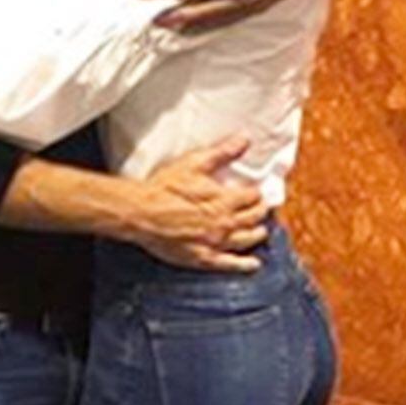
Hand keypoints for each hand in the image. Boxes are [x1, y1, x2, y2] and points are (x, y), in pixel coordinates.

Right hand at [123, 136, 269, 272]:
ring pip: (245, 240)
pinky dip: (244, 264)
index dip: (256, 193)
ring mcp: (214, 242)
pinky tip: (253, 264)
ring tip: (261, 231)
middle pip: (252, 218)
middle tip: (262, 208)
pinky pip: (229, 264)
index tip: (257, 192)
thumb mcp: (194, 163)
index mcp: (223, 200)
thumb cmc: (165, 187)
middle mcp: (223, 223)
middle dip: (260, 212)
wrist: (142, 212)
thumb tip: (245, 140)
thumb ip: (222, 152)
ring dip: (257, 234)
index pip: (251, 197)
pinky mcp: (202, 258)